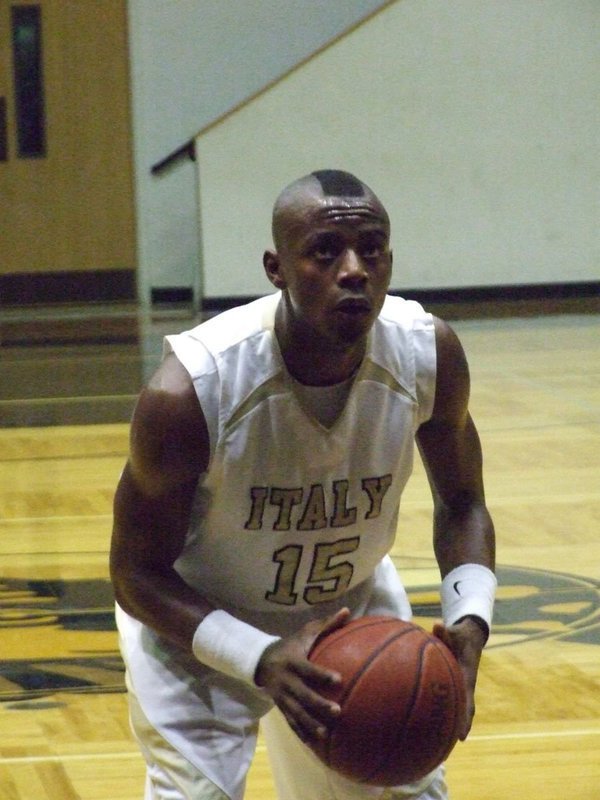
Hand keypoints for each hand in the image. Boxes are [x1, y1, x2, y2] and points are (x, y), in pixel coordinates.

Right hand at [254, 608, 350, 743]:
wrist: (261, 660)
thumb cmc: (291, 644)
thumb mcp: (305, 632)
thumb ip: (326, 624)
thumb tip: (348, 611)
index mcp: (293, 661)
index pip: (308, 669)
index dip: (321, 675)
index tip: (338, 679)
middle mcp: (286, 680)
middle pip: (302, 694)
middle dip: (318, 704)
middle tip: (337, 712)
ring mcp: (282, 696)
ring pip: (296, 712)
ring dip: (310, 724)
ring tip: (326, 734)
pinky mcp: (281, 707)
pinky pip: (290, 722)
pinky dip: (301, 733)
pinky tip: (314, 743)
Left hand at [433, 617, 486, 739]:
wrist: (470, 635)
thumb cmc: (460, 634)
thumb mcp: (454, 631)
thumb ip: (445, 631)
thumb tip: (436, 624)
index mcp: (468, 673)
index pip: (467, 695)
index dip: (465, 713)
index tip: (462, 732)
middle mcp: (467, 681)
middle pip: (466, 706)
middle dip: (462, 722)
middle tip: (456, 741)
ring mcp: (462, 683)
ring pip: (459, 703)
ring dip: (455, 718)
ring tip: (445, 736)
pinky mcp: (456, 681)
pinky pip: (451, 696)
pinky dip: (444, 705)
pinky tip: (430, 714)